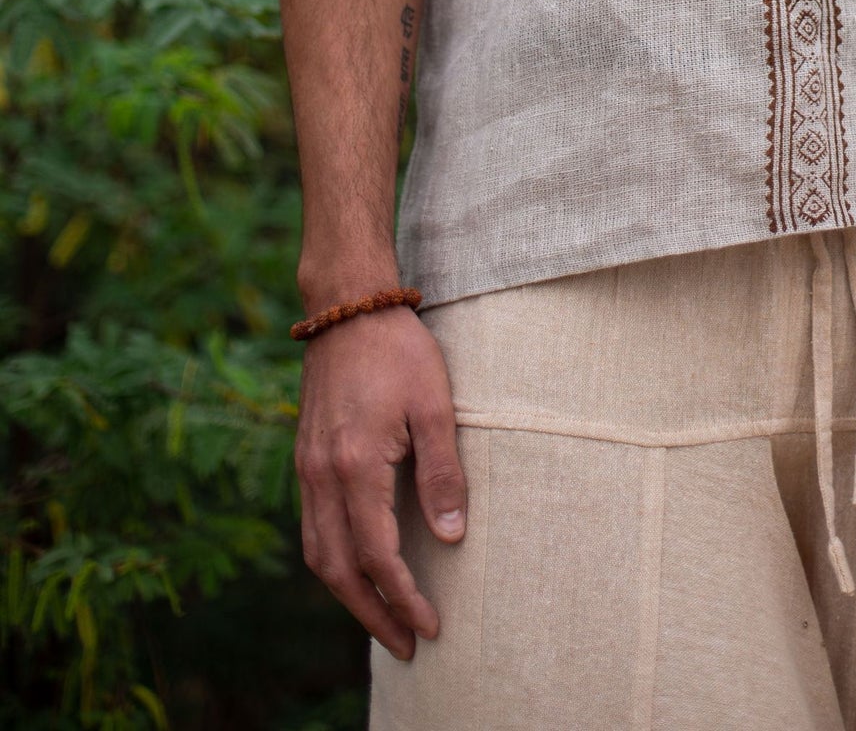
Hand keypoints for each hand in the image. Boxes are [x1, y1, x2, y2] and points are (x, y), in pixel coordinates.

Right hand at [295, 305, 465, 658]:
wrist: (347, 308)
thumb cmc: (398, 350)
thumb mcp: (435, 405)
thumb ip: (443, 473)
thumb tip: (452, 537)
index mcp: (356, 465)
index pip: (378, 555)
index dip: (403, 597)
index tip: (429, 626)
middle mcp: (322, 475)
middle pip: (338, 570)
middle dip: (371, 615)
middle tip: (406, 645)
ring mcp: (307, 468)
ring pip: (318, 554)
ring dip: (348, 595)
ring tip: (383, 620)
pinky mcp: (306, 459)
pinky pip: (312, 528)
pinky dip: (333, 562)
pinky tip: (357, 569)